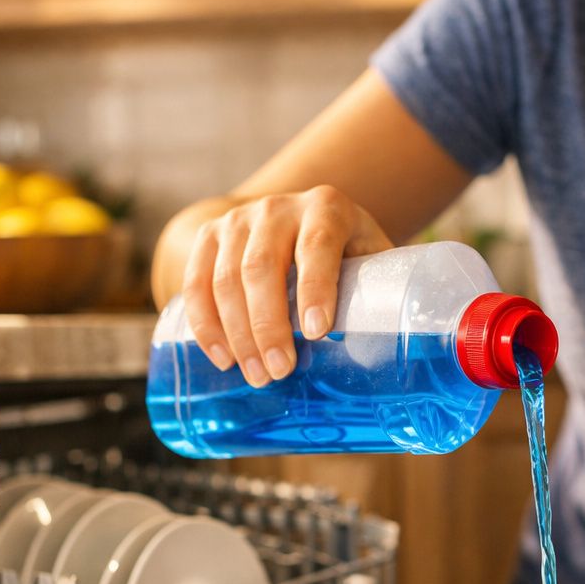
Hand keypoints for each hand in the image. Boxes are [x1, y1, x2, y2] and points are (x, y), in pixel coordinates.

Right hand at [162, 185, 391, 386]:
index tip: (316, 333)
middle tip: (280, 371)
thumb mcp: (369, 260)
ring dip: (237, 334)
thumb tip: (389, 353)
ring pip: (225, 279)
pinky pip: (195, 282)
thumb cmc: (347, 254)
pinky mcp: (208, 235)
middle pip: (262, 267)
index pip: (317, 245)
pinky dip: (206, 325)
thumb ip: (378, 291)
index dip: (315, 289)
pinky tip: (222, 358)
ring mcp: (238, 218)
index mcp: (327, 208)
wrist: (300, 219)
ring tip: (257, 376)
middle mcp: (278, 207)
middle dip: (268, 325)